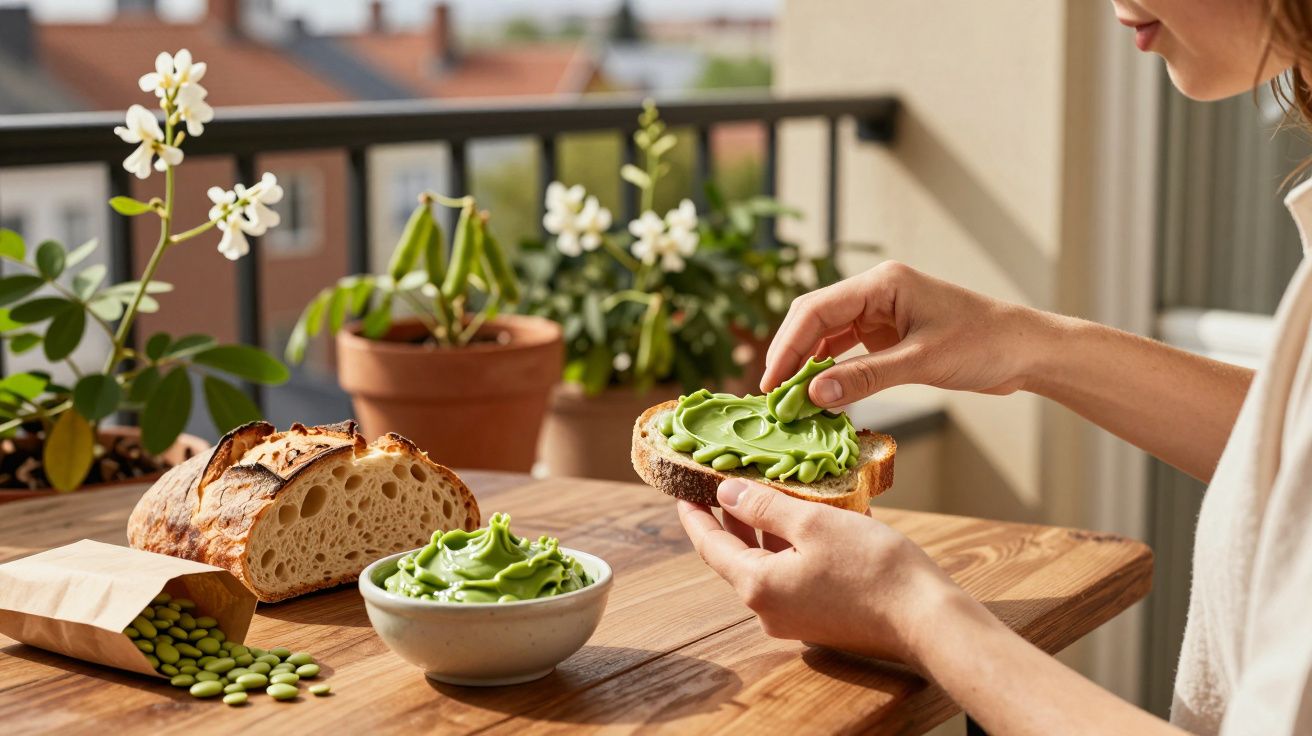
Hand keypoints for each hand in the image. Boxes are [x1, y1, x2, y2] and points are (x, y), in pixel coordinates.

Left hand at [678, 478, 972, 665]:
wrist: (927, 619)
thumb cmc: (873, 568)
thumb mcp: (812, 523)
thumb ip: (764, 506)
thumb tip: (726, 493)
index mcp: (757, 586)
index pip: (709, 545)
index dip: (694, 515)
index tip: (682, 489)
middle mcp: (768, 610)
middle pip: (736, 556)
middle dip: (731, 517)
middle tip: (724, 480)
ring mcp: (794, 619)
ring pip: (766, 565)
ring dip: (764, 529)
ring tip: (766, 490)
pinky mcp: (819, 619)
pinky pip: (791, 576)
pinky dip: (790, 547)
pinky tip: (804, 520)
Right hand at [763, 261, 1047, 407]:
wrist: (1026, 350)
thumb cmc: (984, 344)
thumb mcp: (922, 362)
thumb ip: (866, 377)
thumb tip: (815, 394)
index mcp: (882, 284)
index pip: (816, 310)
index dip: (787, 346)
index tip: (770, 384)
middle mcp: (875, 293)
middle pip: (814, 320)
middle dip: (789, 356)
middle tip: (772, 396)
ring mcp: (881, 313)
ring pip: (826, 337)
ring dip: (807, 366)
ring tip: (789, 401)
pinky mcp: (888, 335)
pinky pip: (846, 351)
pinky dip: (830, 373)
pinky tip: (819, 396)